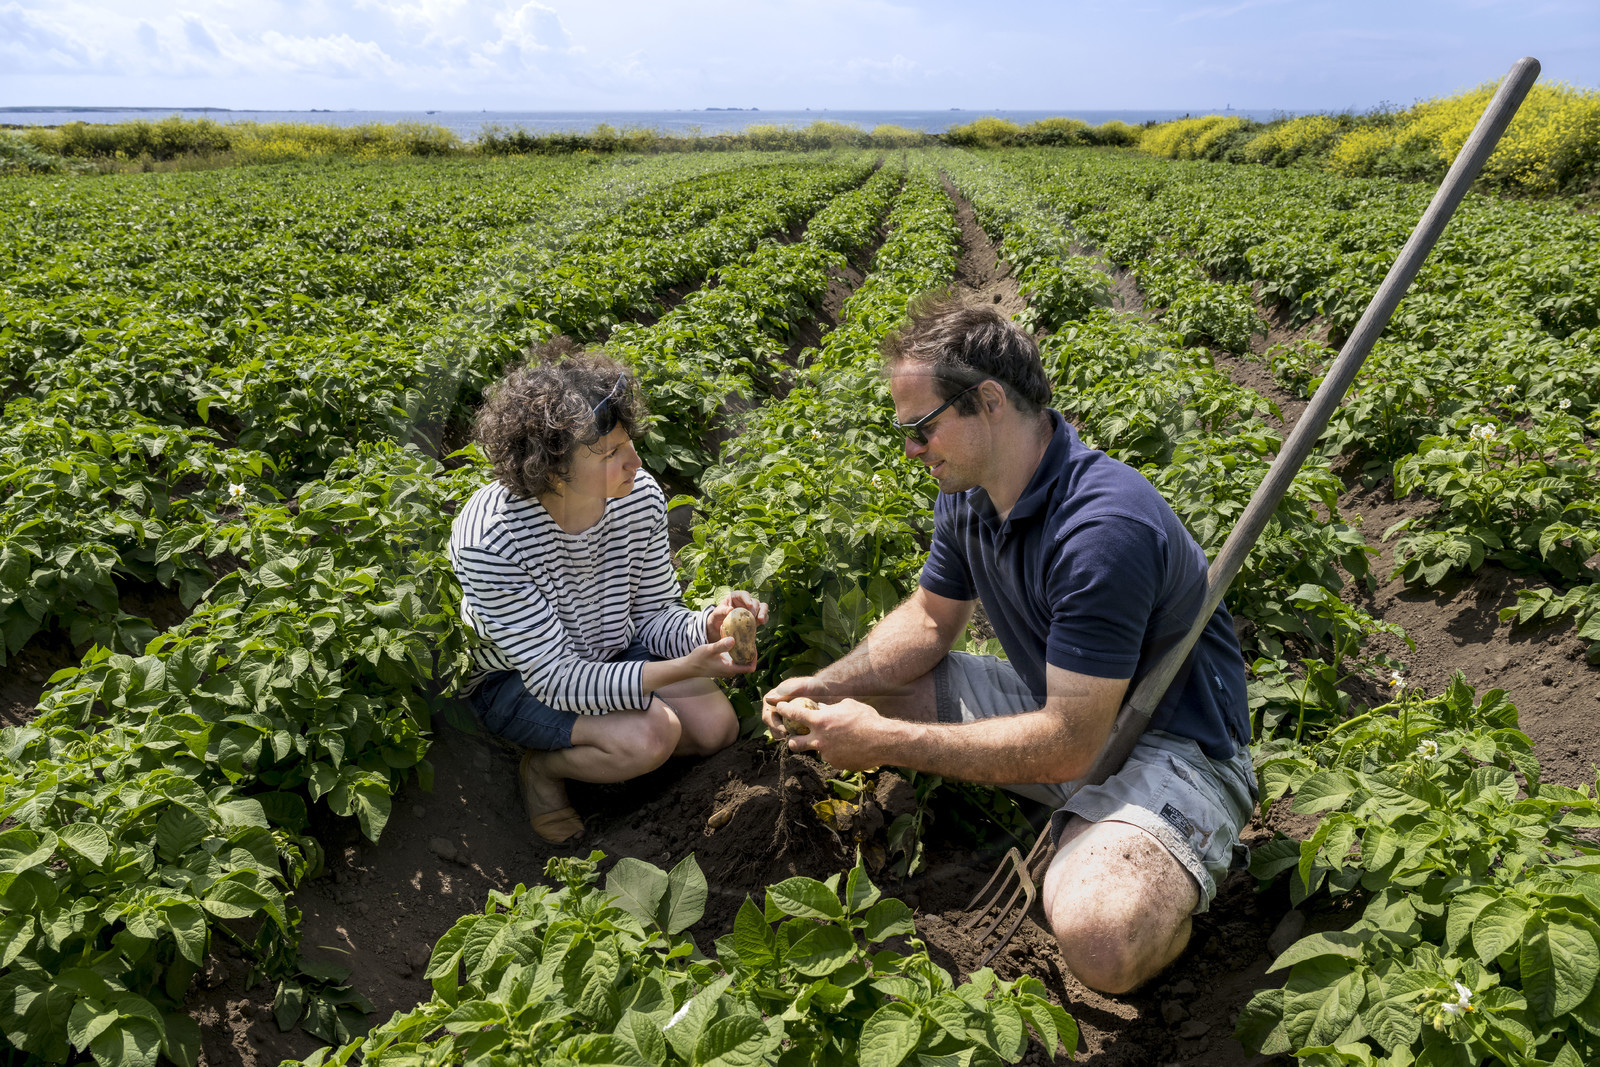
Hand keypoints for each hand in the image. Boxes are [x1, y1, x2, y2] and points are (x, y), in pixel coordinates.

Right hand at [681, 637, 756, 678]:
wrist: (688, 667)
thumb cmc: (698, 659)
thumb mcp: (709, 650)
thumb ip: (721, 645)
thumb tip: (733, 639)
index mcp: (730, 669)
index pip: (751, 667)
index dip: (755, 658)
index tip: (753, 646)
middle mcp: (731, 670)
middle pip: (747, 663)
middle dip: (750, 652)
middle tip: (749, 638)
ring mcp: (727, 669)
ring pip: (741, 661)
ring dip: (743, 651)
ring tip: (742, 638)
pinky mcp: (724, 665)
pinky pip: (734, 659)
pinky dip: (736, 651)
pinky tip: (732, 641)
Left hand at [706, 590, 768, 642]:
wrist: (719, 627)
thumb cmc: (717, 617)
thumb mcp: (716, 613)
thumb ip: (722, 610)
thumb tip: (730, 609)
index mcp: (736, 597)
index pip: (744, 594)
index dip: (747, 598)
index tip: (749, 605)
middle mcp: (745, 601)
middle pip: (754, 602)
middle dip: (755, 609)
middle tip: (751, 617)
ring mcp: (752, 609)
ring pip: (762, 606)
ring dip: (763, 612)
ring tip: (760, 620)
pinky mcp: (756, 617)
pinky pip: (764, 616)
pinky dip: (765, 618)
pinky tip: (762, 623)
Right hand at [762, 675, 829, 736]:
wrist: (826, 691)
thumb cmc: (813, 686)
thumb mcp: (801, 686)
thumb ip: (785, 691)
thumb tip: (768, 699)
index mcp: (772, 700)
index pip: (767, 716)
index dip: (774, 726)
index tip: (785, 731)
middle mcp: (775, 709)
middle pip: (772, 727)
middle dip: (780, 735)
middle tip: (792, 739)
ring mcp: (784, 718)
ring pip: (780, 733)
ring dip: (787, 738)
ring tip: (799, 740)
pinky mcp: (793, 724)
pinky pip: (791, 735)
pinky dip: (796, 739)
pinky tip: (805, 740)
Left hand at [771, 696, 885, 771]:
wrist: (882, 741)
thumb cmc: (866, 719)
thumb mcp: (847, 706)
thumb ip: (831, 708)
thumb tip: (823, 708)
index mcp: (820, 721)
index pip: (794, 715)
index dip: (784, 710)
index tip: (779, 708)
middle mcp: (819, 740)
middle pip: (793, 744)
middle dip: (791, 741)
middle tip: (795, 738)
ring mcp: (826, 754)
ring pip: (817, 751)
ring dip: (821, 746)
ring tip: (837, 741)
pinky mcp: (836, 764)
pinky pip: (832, 757)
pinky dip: (836, 753)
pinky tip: (850, 748)